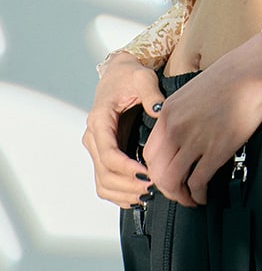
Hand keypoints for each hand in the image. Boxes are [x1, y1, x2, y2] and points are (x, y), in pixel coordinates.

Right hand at [82, 52, 164, 207]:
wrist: (118, 75)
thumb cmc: (130, 75)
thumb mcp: (143, 77)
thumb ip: (151, 92)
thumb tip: (158, 110)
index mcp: (100, 120)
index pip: (108, 154)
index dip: (127, 169)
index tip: (148, 175)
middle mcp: (93, 137)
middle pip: (105, 174)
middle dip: (129, 185)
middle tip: (155, 187)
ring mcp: (96, 148)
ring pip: (103, 183)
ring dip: (124, 194)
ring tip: (149, 194)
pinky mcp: (103, 155)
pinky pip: (106, 182)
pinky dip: (120, 194)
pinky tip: (139, 195)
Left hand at [141, 34, 261, 206]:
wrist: (254, 69)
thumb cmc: (231, 75)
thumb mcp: (192, 92)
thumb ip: (180, 115)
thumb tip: (180, 138)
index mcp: (168, 112)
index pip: (148, 153)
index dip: (155, 171)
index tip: (165, 176)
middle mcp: (176, 127)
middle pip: (157, 171)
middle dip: (166, 189)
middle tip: (177, 194)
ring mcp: (195, 139)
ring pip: (173, 181)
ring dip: (180, 196)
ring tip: (190, 199)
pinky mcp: (216, 149)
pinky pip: (198, 182)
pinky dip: (199, 195)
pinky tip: (205, 195)